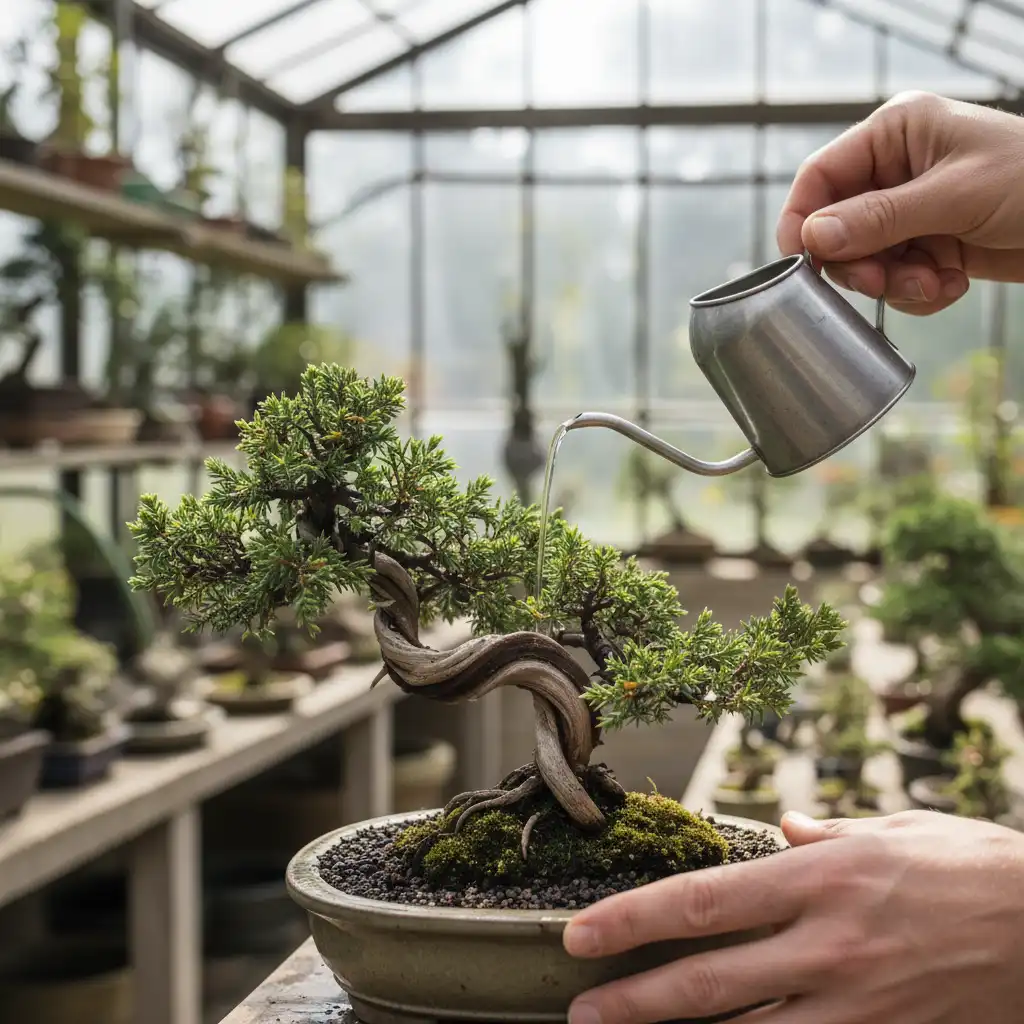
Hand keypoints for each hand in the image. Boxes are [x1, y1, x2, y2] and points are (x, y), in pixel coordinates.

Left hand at [562, 810, 1023, 1022]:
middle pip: (710, 980)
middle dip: (635, 1000)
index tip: (581, 932)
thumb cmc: (975, 867)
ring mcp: (858, 1003)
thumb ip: (827, 836)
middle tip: (580, 1008)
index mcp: (821, 878)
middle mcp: (828, 944)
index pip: (703, 901)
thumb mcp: (895, 830)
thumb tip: (782, 830)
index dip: (633, 919)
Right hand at [776, 91, 1023, 314]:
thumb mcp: (954, 197)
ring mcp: (911, 210)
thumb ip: (879, 218)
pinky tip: (953, 282)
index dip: (803, 220)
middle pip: (836, 228)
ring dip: (896, 284)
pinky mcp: (928, 244)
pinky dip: (919, 291)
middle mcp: (895, 170)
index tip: (803, 263)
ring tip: (937, 282)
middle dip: (861, 263)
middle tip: (883, 283)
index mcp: (895, 134)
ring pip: (866, 261)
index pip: (820, 176)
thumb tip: (814, 237)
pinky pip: (896, 279)